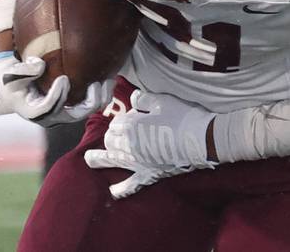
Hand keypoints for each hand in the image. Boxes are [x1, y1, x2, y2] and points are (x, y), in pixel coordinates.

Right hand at [0, 52, 113, 125]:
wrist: (14, 83)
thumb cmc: (10, 78)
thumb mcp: (10, 73)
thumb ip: (24, 70)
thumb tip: (40, 65)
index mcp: (34, 111)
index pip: (48, 109)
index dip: (58, 96)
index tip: (64, 78)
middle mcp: (51, 116)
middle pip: (75, 115)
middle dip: (89, 102)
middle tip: (96, 83)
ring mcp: (63, 112)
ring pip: (87, 111)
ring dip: (101, 98)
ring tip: (108, 80)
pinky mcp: (71, 105)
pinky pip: (90, 104)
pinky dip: (101, 94)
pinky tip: (108, 79)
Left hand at [84, 90, 216, 198]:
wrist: (200, 139)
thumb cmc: (182, 116)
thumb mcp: (163, 100)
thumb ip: (144, 98)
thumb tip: (133, 97)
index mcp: (130, 125)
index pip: (116, 122)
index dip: (121, 119)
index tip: (129, 117)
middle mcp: (128, 145)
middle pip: (111, 140)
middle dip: (110, 136)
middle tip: (115, 132)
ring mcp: (137, 161)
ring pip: (112, 160)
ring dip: (99, 159)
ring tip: (89, 159)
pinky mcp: (147, 173)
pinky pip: (130, 184)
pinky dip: (121, 188)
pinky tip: (113, 191)